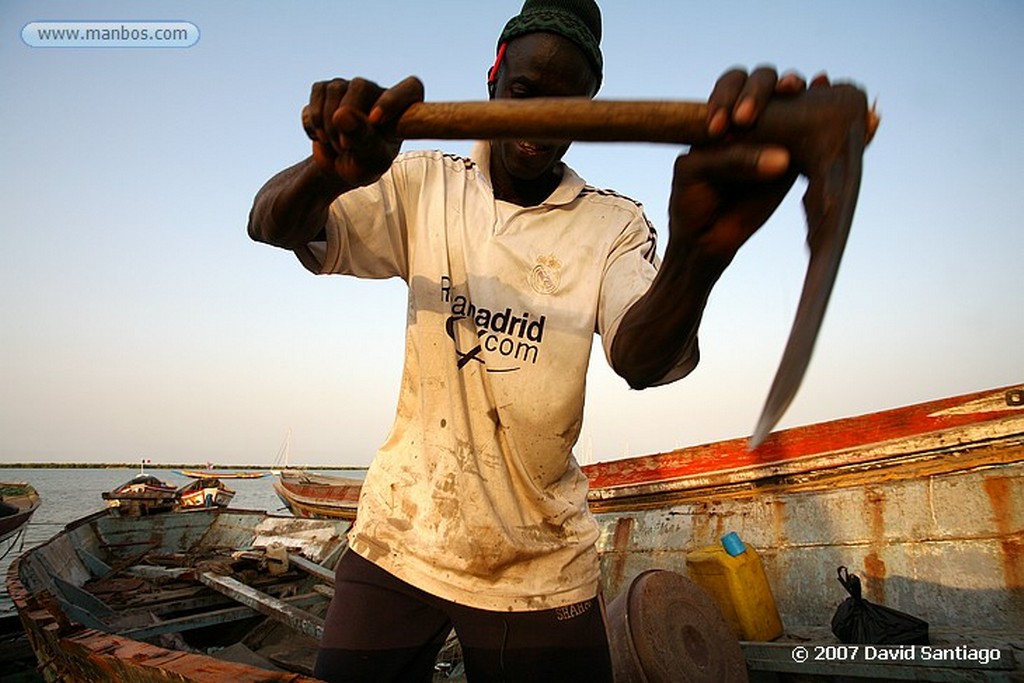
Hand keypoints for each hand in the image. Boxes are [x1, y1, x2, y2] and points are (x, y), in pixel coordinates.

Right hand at [301, 75, 423, 186]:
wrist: (338, 165)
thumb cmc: (365, 164)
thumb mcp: (370, 161)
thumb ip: (363, 140)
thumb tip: (341, 116)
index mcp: (401, 109)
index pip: (411, 88)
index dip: (392, 101)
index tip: (375, 121)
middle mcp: (376, 92)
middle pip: (360, 86)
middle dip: (346, 119)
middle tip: (344, 147)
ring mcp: (350, 87)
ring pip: (334, 89)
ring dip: (328, 124)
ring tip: (336, 146)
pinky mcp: (326, 89)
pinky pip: (315, 95)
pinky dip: (313, 122)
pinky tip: (321, 137)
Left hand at [668, 67, 828, 266]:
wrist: (704, 238)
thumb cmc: (692, 199)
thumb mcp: (699, 174)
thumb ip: (733, 161)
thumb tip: (784, 159)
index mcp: (722, 113)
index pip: (735, 83)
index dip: (738, 91)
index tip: (733, 123)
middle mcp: (751, 118)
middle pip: (768, 83)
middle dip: (770, 87)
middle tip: (779, 96)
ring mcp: (775, 136)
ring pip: (798, 104)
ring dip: (812, 92)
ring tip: (820, 86)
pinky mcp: (795, 161)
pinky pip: (820, 141)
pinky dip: (844, 128)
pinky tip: (865, 119)